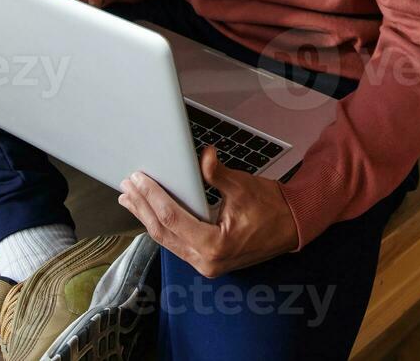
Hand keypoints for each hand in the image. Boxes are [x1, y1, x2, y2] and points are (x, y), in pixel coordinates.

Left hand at [118, 148, 298, 278]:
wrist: (292, 226)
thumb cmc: (272, 209)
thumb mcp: (243, 187)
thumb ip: (217, 174)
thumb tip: (202, 156)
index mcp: (214, 246)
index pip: (172, 219)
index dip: (152, 197)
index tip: (138, 180)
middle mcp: (206, 261)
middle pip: (163, 232)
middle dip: (142, 207)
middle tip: (127, 186)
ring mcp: (205, 264)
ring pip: (166, 240)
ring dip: (147, 217)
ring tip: (131, 199)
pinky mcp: (206, 260)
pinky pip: (176, 242)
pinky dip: (162, 225)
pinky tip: (151, 213)